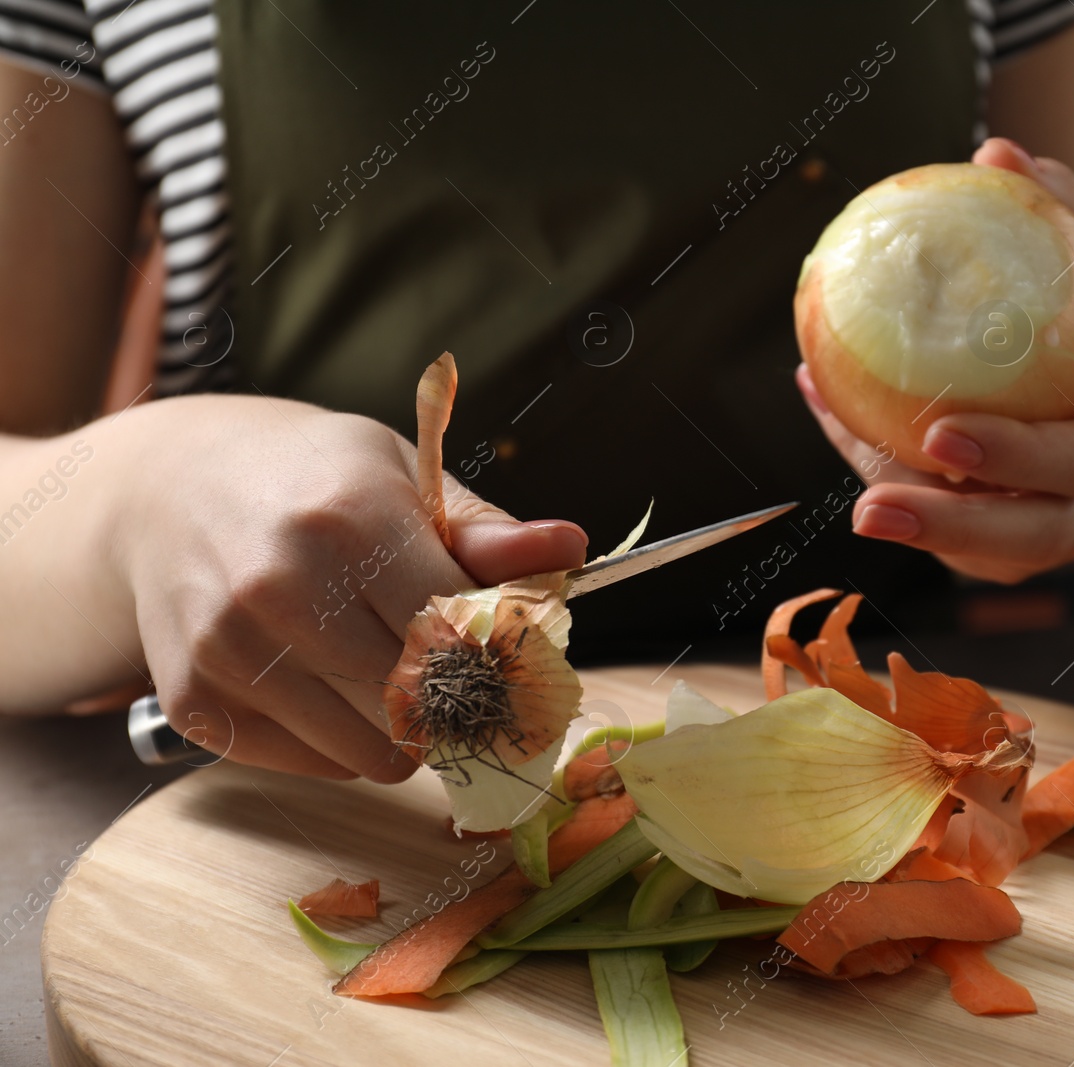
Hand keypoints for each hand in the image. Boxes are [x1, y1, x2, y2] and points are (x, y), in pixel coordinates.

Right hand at [111, 394, 586, 779]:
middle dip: (458, 703)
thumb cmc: (309, 478)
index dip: (498, 658)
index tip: (513, 664)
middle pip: (421, 700)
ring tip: (397, 686)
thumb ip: (485, 529)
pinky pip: (312, 766)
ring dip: (405, 736)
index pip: (461, 631)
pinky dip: (341, 747)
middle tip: (463, 684)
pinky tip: (332, 692)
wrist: (170, 488)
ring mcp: (231, 649)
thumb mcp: (400, 473)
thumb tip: (571, 546)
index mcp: (352, 519)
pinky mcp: (195, 699)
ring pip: (371, 751)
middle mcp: (282, 586)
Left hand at [795, 138, 1073, 584]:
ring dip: (922, 531)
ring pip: (989, 553)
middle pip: (1038, 530)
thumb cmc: (1069, 321)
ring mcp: (1044, 531)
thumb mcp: (1068, 267)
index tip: (940, 430)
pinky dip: (889, 487)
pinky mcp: (999, 552)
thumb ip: (1046, 209)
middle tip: (878, 497)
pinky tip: (836, 429)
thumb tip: (1000, 150)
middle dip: (959, 519)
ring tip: (860, 508)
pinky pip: (944, 535)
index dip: (1016, 453)